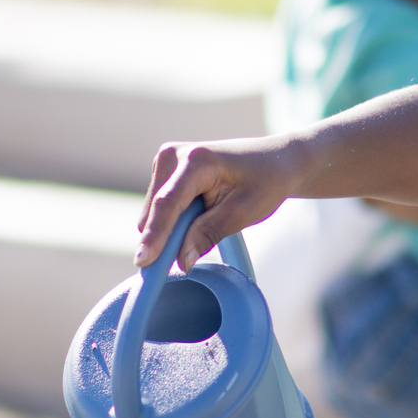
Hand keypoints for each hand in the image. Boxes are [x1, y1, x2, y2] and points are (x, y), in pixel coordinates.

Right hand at [136, 137, 305, 269]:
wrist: (274, 161)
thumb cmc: (264, 183)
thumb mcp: (243, 213)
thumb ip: (208, 234)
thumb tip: (180, 261)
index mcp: (196, 160)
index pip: (168, 204)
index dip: (155, 235)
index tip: (143, 263)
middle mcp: (173, 154)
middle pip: (155, 210)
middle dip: (166, 236)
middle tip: (198, 247)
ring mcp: (166, 160)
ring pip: (154, 211)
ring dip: (173, 226)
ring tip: (210, 216)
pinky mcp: (165, 170)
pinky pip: (160, 207)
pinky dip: (175, 219)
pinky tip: (201, 210)